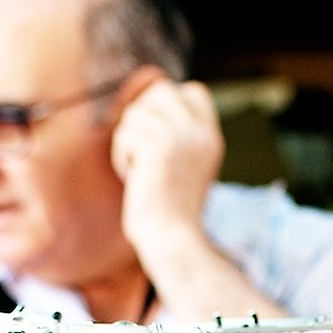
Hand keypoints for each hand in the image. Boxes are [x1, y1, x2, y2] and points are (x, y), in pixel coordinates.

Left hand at [110, 78, 223, 259]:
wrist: (171, 241)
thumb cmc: (169, 213)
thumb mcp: (183, 166)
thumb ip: (176, 135)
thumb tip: (149, 100)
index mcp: (210, 138)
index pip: (193, 91)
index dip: (167, 104)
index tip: (155, 137)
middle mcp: (200, 133)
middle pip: (160, 91)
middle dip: (141, 116)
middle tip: (140, 150)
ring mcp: (182, 138)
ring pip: (135, 113)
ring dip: (127, 141)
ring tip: (138, 170)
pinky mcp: (159, 147)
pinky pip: (125, 135)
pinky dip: (122, 157)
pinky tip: (134, 179)